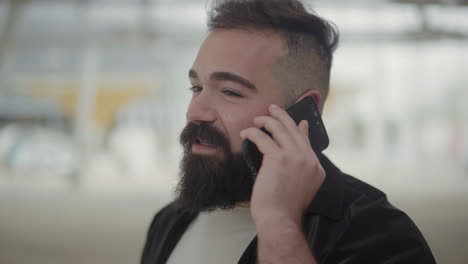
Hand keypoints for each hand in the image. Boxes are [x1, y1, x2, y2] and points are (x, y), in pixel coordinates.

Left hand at [240, 104, 325, 225]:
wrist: (280, 219)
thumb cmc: (286, 208)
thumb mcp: (302, 187)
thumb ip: (301, 169)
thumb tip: (294, 155)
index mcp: (316, 167)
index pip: (306, 141)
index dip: (300, 129)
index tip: (297, 122)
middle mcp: (308, 159)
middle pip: (294, 129)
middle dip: (281, 116)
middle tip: (272, 109)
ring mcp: (295, 157)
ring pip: (279, 129)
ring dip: (266, 121)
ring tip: (257, 120)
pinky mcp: (278, 158)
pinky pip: (263, 138)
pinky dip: (252, 133)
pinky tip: (246, 133)